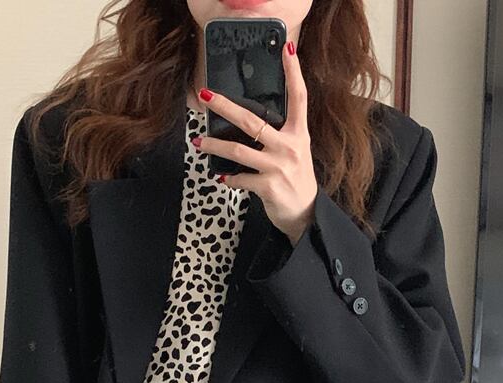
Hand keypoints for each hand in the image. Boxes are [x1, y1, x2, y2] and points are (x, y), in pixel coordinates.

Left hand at [196, 41, 316, 246]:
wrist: (304, 213)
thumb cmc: (294, 179)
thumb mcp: (294, 151)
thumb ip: (279, 135)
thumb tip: (249, 121)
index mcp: (298, 133)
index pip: (299, 97)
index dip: (294, 72)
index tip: (286, 49)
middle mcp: (289, 147)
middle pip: (252, 121)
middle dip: (225, 106)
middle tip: (206, 96)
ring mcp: (278, 167)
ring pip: (238, 150)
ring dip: (214, 145)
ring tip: (198, 142)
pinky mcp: (268, 186)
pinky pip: (240, 178)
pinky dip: (228, 178)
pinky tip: (222, 176)